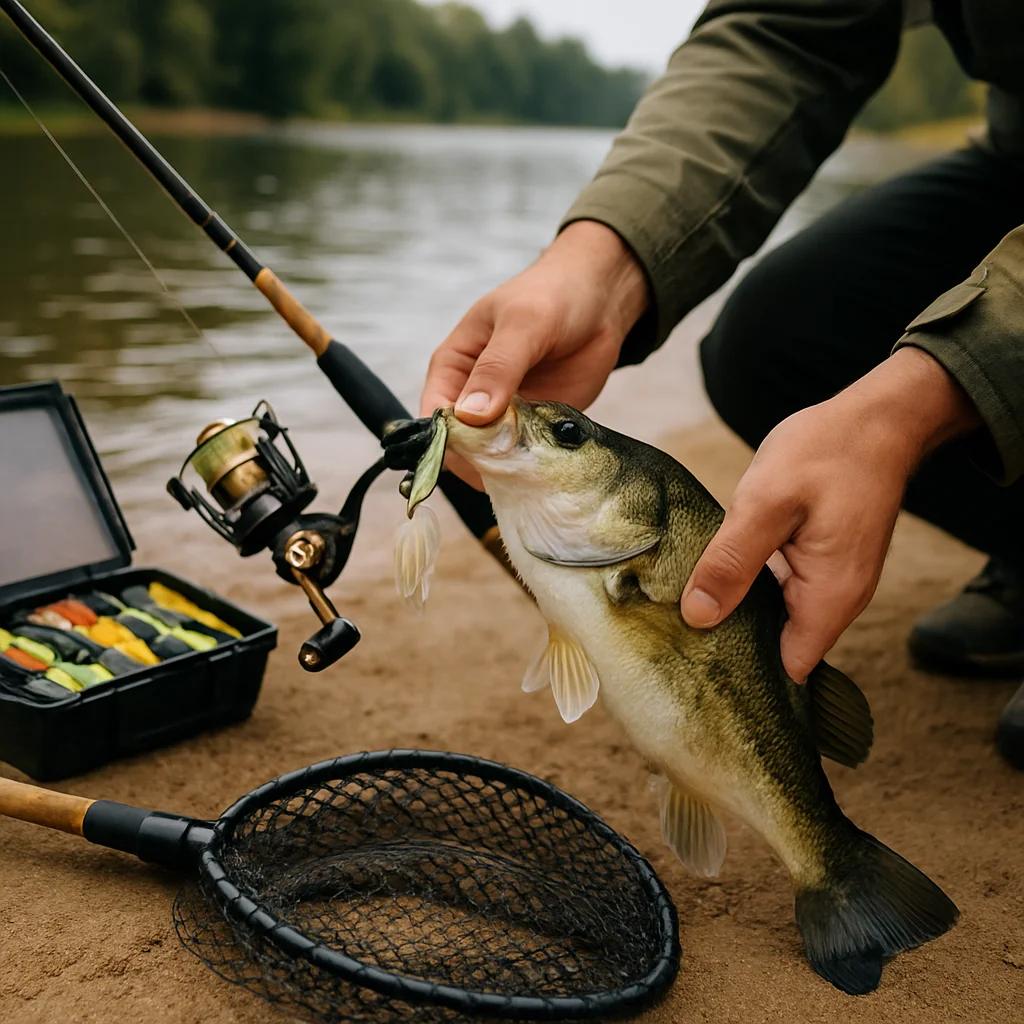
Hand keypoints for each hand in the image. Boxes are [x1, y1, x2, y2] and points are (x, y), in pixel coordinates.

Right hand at [420, 221, 648, 464]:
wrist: (602, 298)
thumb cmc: (553, 295)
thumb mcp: (524, 324)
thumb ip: (498, 367)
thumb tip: (470, 415)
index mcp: (454, 367)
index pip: (435, 416)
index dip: (450, 440)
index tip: (479, 451)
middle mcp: (472, 395)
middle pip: (461, 446)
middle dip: (482, 459)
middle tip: (514, 462)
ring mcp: (504, 414)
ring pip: (493, 457)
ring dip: (510, 466)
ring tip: (534, 465)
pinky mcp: (534, 426)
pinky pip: (526, 456)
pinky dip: (534, 465)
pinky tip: (549, 462)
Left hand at [681, 347, 979, 680]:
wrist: (876, 419)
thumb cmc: (827, 453)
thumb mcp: (765, 504)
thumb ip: (732, 563)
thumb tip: (697, 617)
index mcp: (828, 599)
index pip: (784, 669)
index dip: (741, 669)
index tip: (693, 660)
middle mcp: (836, 602)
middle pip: (777, 647)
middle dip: (730, 641)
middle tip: (674, 633)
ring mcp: (830, 583)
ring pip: (775, 618)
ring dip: (737, 610)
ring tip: (682, 607)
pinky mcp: (821, 563)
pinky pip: (781, 591)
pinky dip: (750, 586)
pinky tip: (714, 573)